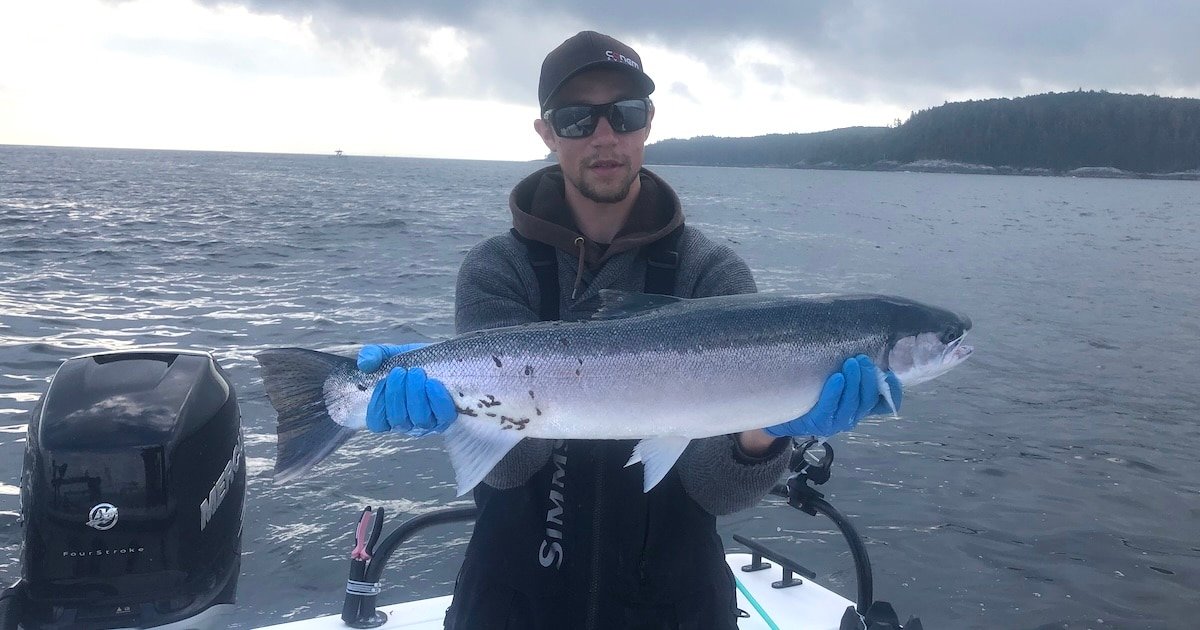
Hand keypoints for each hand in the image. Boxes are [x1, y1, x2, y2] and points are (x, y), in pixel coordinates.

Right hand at [357, 343, 457, 435]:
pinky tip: (433, 383)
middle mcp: (407, 423)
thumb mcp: (391, 353)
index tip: (383, 381)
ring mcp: (428, 423)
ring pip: (419, 419)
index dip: (377, 405)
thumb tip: (365, 363)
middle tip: (401, 371)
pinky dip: (436, 399)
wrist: (445, 357)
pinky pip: (442, 415)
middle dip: (397, 394)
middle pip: (398, 420)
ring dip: (416, 394)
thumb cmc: (415, 360)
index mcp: (389, 412)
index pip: (377, 423)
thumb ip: (373, 355)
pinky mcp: (446, 417)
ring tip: (417, 372)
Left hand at [765, 355, 901, 437]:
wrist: (783, 415)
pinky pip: (830, 406)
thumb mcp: (835, 385)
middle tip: (862, 359)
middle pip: (868, 399)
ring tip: (852, 363)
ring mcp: (836, 422)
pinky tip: (837, 378)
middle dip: (868, 378)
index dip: (892, 391)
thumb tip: (862, 352)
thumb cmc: (812, 395)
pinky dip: (835, 392)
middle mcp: (852, 417)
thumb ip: (850, 375)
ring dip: (854, 382)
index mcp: (859, 408)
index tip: (890, 374)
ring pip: (852, 403)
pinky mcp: (818, 423)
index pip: (883, 404)